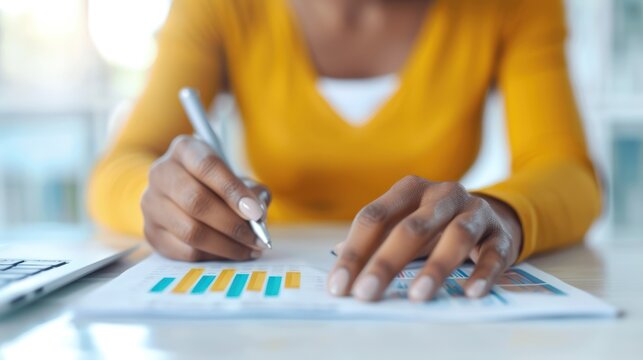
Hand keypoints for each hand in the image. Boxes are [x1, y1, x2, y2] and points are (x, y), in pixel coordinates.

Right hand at [141, 135, 270, 261]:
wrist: (181, 193)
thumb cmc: (216, 183)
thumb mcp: (236, 176)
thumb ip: (251, 191)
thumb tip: (258, 215)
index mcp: (185, 149)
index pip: (208, 167)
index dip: (234, 191)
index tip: (256, 213)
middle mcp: (161, 172)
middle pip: (196, 202)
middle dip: (233, 224)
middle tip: (257, 238)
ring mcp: (151, 203)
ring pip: (191, 231)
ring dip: (226, 245)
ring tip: (249, 249)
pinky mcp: (151, 231)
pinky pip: (185, 251)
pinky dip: (213, 255)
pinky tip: (230, 253)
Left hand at [327, 176, 521, 301]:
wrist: (490, 216)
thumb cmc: (436, 224)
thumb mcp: (404, 221)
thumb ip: (376, 237)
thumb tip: (337, 257)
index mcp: (410, 189)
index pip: (374, 217)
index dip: (354, 252)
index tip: (339, 286)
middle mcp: (442, 194)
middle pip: (410, 227)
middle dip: (385, 263)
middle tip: (366, 293)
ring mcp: (475, 211)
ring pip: (457, 235)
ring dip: (436, 267)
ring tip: (417, 296)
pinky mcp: (500, 233)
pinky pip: (494, 253)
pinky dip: (483, 273)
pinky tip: (471, 292)